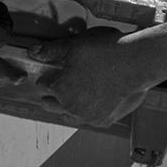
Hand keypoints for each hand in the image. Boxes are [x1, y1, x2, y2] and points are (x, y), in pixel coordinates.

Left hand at [30, 27, 151, 126]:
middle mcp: (71, 107)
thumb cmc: (103, 52)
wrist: (134, 62)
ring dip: (65, 110)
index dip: (44, 80)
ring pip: (70, 116)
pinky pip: (90, 120)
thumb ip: (50, 51)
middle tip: (48, 97)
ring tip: (66, 106)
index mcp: (60, 89)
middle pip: (53, 105)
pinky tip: (89, 109)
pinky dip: (87, 114)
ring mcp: (89, 115)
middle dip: (49, 99)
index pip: (44, 86)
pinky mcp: (105, 119)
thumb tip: (32, 52)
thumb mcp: (73, 46)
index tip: (45, 78)